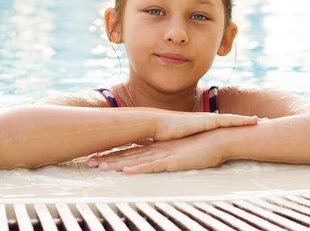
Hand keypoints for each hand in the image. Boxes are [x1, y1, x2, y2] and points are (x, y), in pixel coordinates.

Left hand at [87, 131, 223, 173]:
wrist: (219, 137)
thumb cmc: (203, 145)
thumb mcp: (181, 150)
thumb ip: (167, 152)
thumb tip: (156, 155)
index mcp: (158, 147)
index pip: (132, 152)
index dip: (114, 156)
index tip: (98, 159)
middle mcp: (157, 149)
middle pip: (128, 156)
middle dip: (108, 160)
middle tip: (89, 163)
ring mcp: (165, 154)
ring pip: (136, 161)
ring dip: (117, 164)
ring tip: (100, 168)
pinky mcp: (174, 160)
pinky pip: (154, 166)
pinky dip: (140, 169)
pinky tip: (127, 171)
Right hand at [153, 111, 256, 140]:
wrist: (157, 124)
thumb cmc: (165, 134)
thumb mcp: (179, 143)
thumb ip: (185, 146)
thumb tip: (187, 154)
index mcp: (202, 126)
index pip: (222, 125)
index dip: (234, 126)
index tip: (245, 127)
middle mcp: (207, 121)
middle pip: (231, 121)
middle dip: (246, 121)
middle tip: (262, 120)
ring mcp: (208, 119)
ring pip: (233, 119)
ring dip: (247, 120)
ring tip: (260, 120)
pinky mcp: (209, 120)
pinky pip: (230, 120)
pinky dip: (242, 120)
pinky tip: (253, 121)